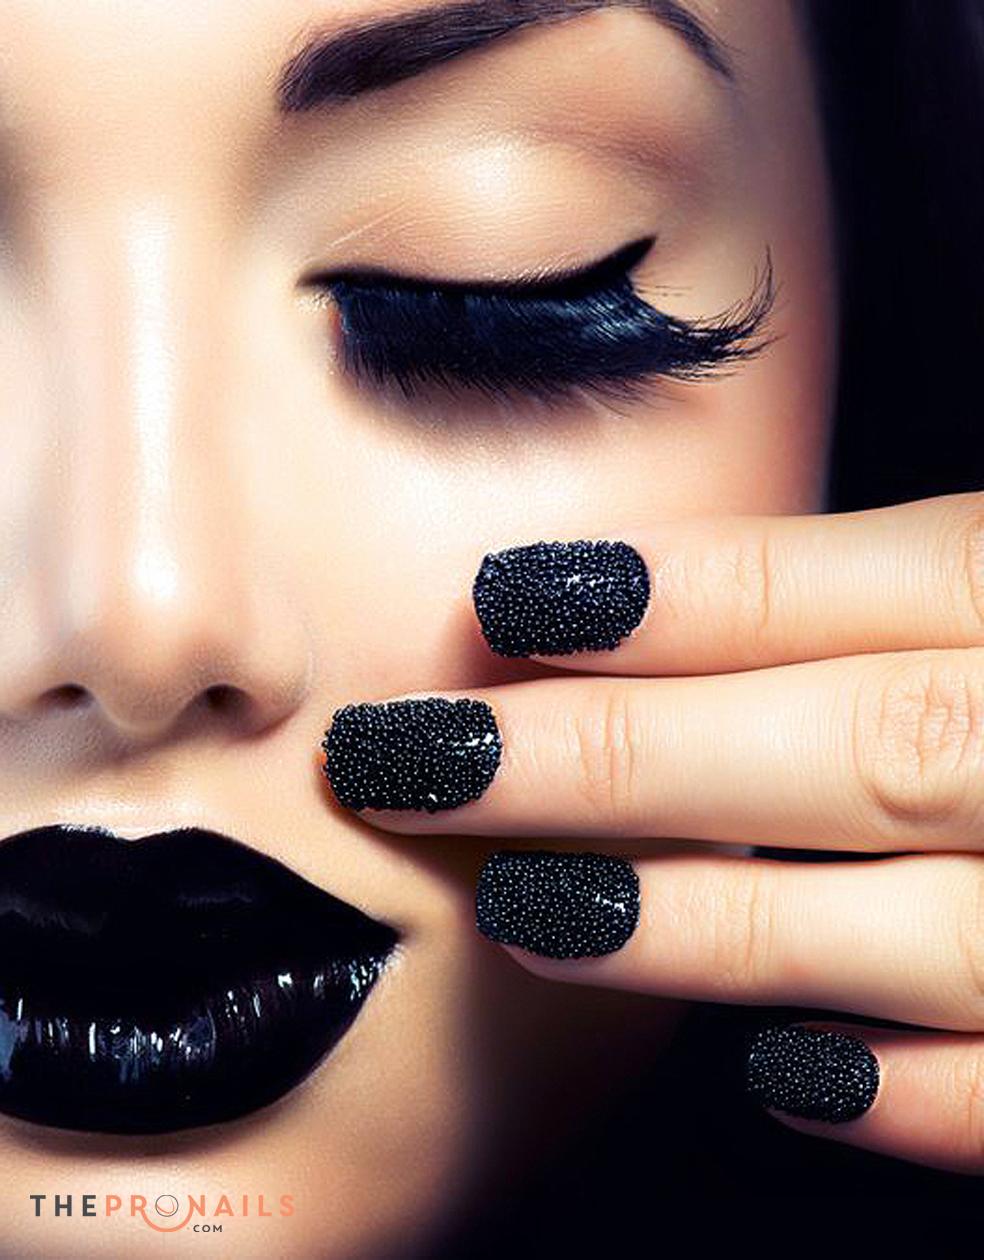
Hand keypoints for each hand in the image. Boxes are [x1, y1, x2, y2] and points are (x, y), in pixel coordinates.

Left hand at [320, 490, 983, 1175]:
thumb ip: (910, 585)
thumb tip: (669, 601)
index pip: (850, 589)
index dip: (673, 598)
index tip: (500, 602)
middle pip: (851, 750)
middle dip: (618, 758)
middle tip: (417, 758)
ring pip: (909, 929)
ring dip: (699, 926)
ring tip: (524, 910)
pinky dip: (902, 1094)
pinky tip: (781, 1074)